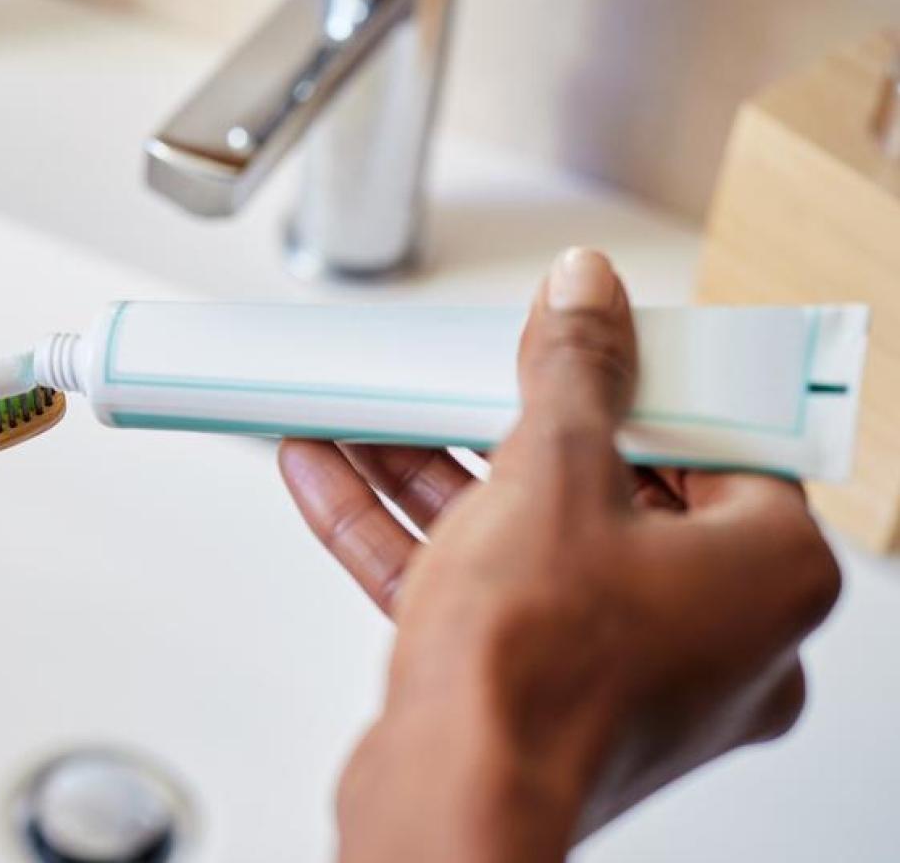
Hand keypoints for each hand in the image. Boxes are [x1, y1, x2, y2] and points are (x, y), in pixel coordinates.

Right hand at [279, 249, 840, 861]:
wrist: (451, 805)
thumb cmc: (538, 676)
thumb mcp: (553, 473)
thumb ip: (573, 371)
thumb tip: (588, 295)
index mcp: (766, 575)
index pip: (713, 440)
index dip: (635, 380)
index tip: (579, 344)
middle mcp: (713, 632)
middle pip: (602, 489)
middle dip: (497, 424)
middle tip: (458, 375)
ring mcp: (622, 671)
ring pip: (523, 541)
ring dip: (431, 472)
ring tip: (366, 413)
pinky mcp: (539, 695)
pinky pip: (478, 592)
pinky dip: (409, 535)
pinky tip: (333, 475)